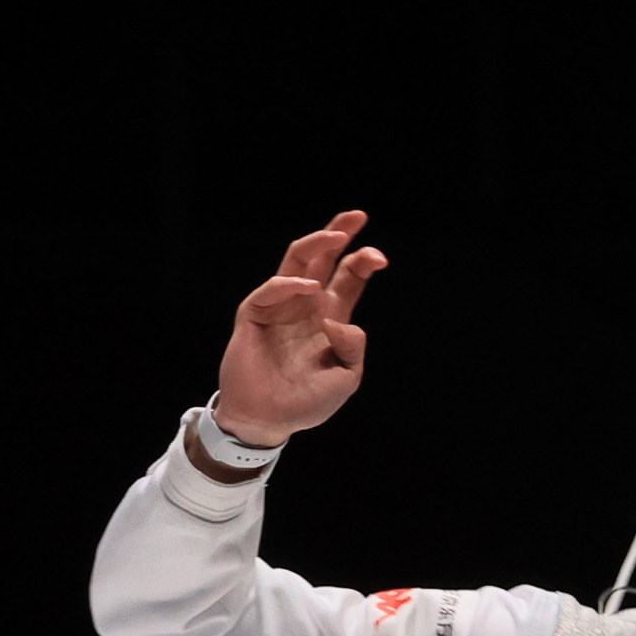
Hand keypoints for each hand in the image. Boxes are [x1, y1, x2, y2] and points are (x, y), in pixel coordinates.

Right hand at [211, 210, 387, 445]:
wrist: (270, 420)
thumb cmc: (308, 401)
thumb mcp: (346, 377)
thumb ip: (353, 349)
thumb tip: (341, 321)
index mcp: (330, 316)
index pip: (348, 278)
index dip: (362, 262)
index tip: (380, 258)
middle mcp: (305, 306)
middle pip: (322, 260)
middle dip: (339, 234)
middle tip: (358, 215)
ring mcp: (279, 308)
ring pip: (294, 264)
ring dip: (314, 245)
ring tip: (337, 235)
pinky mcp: (254, 316)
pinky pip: (270, 290)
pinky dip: (289, 285)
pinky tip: (310, 287)